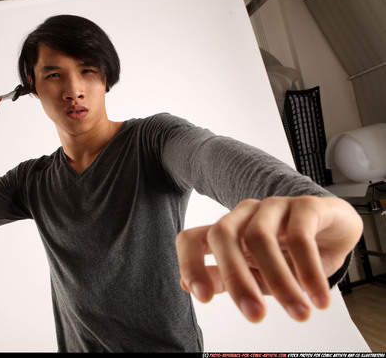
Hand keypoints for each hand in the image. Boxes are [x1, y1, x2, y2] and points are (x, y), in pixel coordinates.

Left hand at [176, 195, 361, 322]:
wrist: (335, 232)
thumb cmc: (289, 254)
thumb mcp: (254, 273)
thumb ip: (222, 279)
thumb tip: (187, 285)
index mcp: (226, 230)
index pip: (191, 239)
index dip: (190, 264)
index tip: (203, 297)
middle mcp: (244, 214)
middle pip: (222, 235)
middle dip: (236, 279)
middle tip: (256, 315)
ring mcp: (273, 206)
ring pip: (260, 237)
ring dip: (280, 281)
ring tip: (300, 313)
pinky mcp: (305, 205)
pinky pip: (301, 236)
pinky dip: (309, 271)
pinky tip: (319, 297)